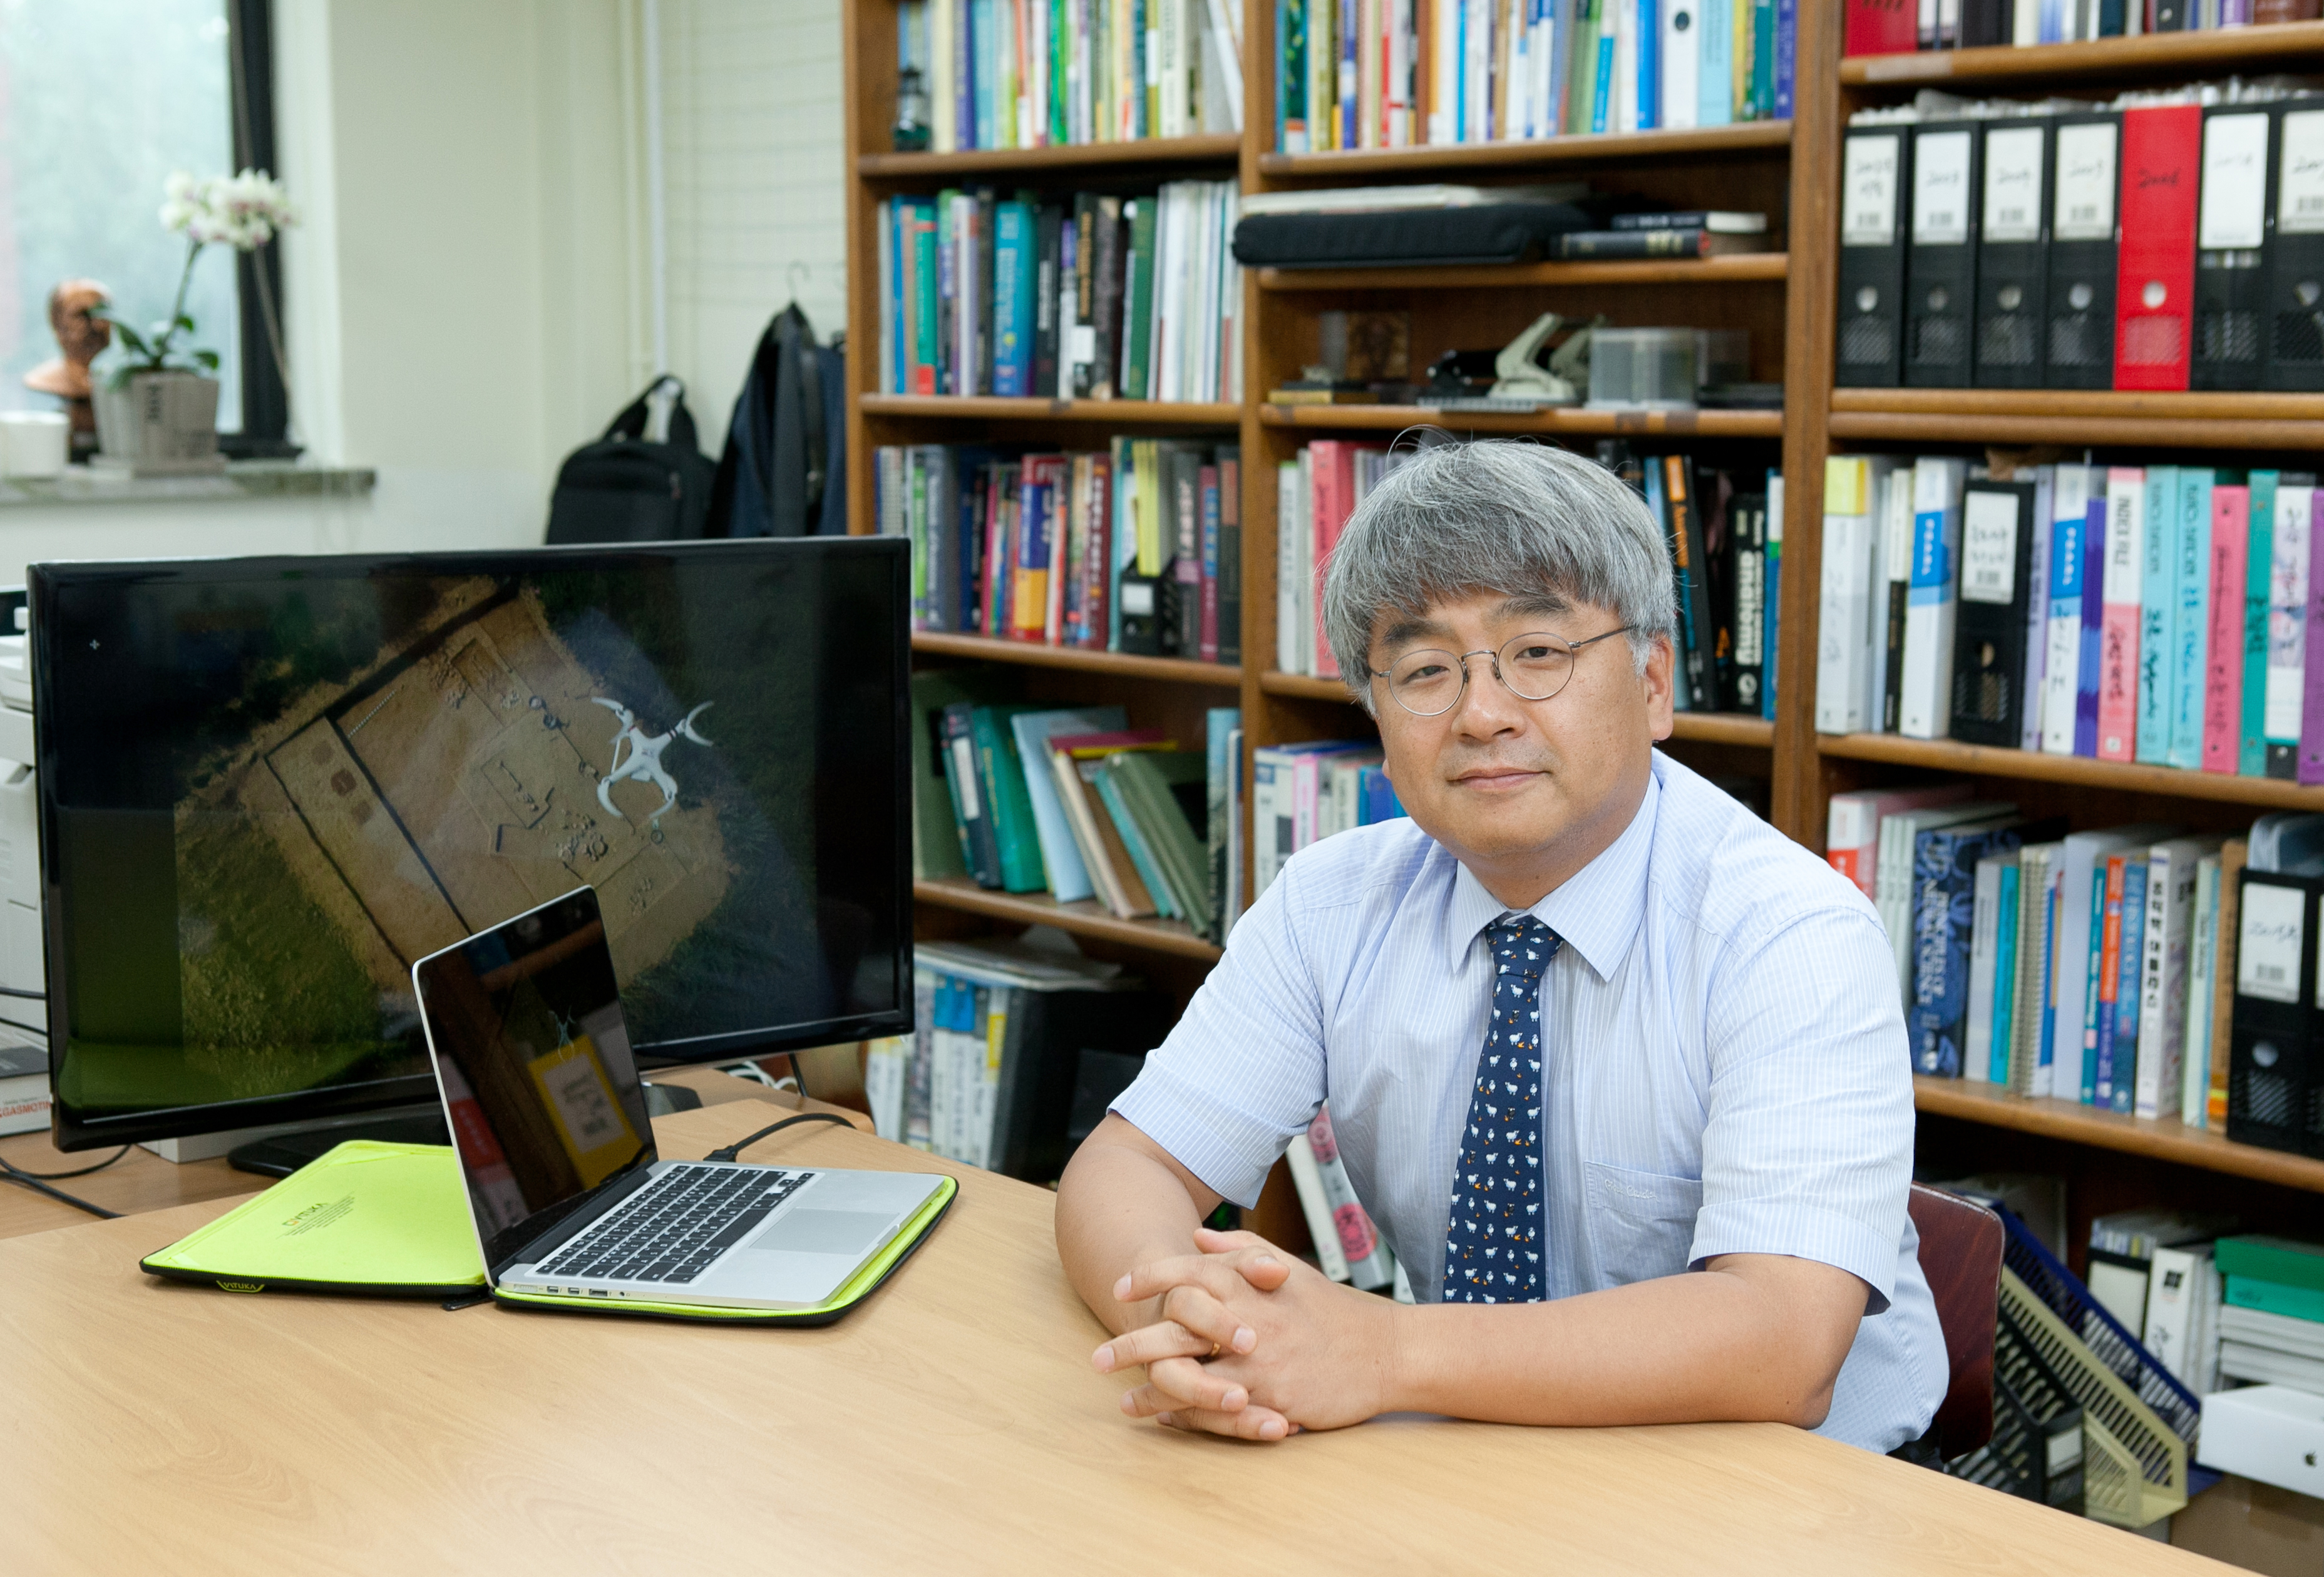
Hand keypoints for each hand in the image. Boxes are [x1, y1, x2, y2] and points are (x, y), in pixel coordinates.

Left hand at [1096, 1228, 1398, 1440]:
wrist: (1385, 1353)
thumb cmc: (1331, 1309)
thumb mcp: (1286, 1269)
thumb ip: (1238, 1250)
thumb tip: (1197, 1235)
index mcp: (1251, 1287)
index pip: (1188, 1275)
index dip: (1151, 1279)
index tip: (1121, 1287)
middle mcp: (1249, 1325)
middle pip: (1175, 1334)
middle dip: (1131, 1346)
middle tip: (1097, 1358)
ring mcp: (1260, 1368)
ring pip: (1191, 1383)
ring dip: (1153, 1394)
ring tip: (1125, 1402)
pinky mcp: (1273, 1403)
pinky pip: (1220, 1415)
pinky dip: (1190, 1419)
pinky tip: (1168, 1422)